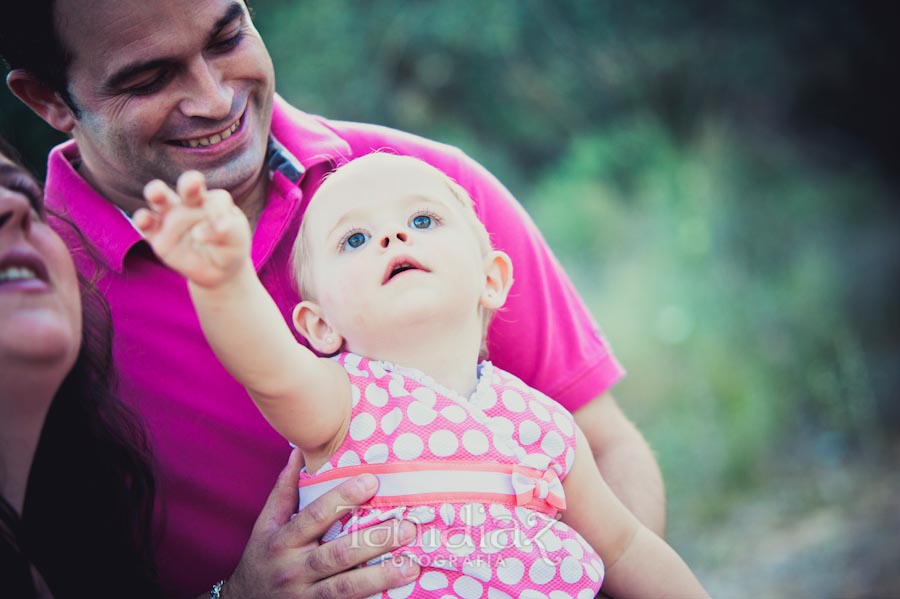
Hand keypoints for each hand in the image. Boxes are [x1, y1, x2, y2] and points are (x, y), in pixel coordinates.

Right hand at [134, 171, 250, 287]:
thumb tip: (198, 233)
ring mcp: (171, 217)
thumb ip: (225, 232)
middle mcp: (189, 203)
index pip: (215, 201)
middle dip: (189, 183)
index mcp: (212, 201)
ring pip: (160, 198)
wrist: (218, 270)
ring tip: (156, 193)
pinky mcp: (157, 235)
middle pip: (187, 185)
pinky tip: (144, 219)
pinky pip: (146, 223)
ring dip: (157, 192)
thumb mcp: (236, 240)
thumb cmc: (229, 247)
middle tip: (193, 183)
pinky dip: (142, 219)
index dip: (219, 213)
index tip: (224, 229)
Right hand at [221, 449, 419, 598]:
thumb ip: (284, 491)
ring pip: (346, 586)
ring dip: (381, 575)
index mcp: (283, 541)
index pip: (316, 516)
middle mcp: (294, 569)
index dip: (343, 498)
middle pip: (338, 554)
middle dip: (374, 540)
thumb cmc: (261, 559)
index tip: (372, 481)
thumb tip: (299, 452)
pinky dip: (371, 598)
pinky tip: (396, 591)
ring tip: (412, 565)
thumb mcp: (265, 526)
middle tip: (408, 526)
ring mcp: (305, 596)